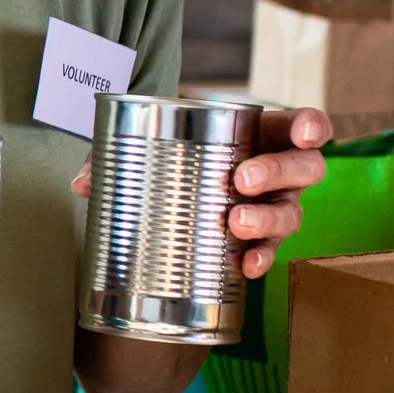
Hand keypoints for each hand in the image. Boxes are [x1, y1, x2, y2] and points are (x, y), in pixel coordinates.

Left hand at [70, 106, 330, 277]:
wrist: (163, 192)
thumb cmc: (165, 156)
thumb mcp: (142, 144)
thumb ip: (110, 157)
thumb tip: (81, 184)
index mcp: (259, 135)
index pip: (302, 126)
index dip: (312, 127)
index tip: (307, 133)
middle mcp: (277, 173)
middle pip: (304, 169)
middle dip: (278, 172)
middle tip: (240, 180)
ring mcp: (273, 209)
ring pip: (291, 213)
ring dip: (267, 219)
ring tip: (234, 223)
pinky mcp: (259, 241)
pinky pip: (269, 250)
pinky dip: (260, 258)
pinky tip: (245, 266)